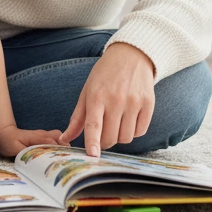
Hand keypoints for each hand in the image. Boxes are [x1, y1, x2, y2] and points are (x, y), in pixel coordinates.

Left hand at [0, 125, 62, 158]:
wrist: (4, 134)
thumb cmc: (9, 142)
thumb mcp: (17, 149)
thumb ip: (29, 152)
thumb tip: (41, 157)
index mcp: (38, 137)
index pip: (53, 142)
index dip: (60, 150)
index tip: (66, 159)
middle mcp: (43, 134)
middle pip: (60, 137)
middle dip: (66, 147)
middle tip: (68, 160)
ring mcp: (43, 135)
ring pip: (58, 137)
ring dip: (63, 146)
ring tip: (65, 159)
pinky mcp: (42, 138)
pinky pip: (55, 139)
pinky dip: (59, 145)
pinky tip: (59, 155)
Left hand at [58, 43, 155, 157]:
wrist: (130, 55)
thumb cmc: (104, 75)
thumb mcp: (87, 91)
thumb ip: (77, 118)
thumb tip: (64, 139)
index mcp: (97, 96)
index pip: (94, 125)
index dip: (93, 142)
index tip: (92, 155)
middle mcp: (116, 99)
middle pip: (111, 137)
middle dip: (105, 141)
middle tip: (103, 132)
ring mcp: (133, 102)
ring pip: (126, 138)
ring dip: (120, 136)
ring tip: (117, 121)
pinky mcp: (148, 103)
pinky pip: (140, 131)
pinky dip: (134, 131)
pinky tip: (129, 118)